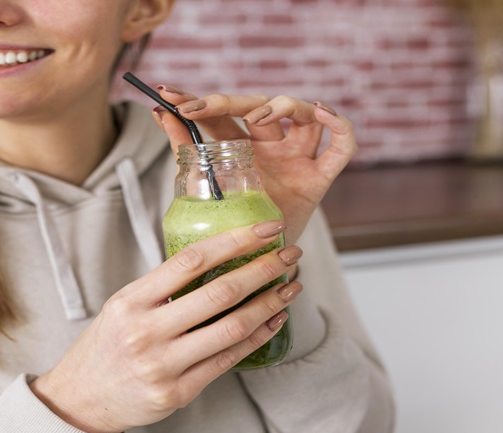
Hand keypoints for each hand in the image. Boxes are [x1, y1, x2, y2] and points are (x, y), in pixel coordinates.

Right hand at [30, 221, 302, 432]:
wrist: (81, 400)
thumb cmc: (107, 346)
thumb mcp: (122, 306)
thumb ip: (162, 287)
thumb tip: (217, 257)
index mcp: (131, 301)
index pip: (191, 260)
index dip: (234, 241)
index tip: (265, 229)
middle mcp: (146, 331)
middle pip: (220, 293)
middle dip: (263, 269)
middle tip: (290, 254)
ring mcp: (163, 365)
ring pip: (232, 328)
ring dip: (269, 303)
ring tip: (291, 287)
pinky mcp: (178, 393)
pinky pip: (228, 360)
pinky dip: (258, 337)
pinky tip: (274, 320)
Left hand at [152, 86, 357, 244]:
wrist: (261, 268)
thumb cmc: (236, 228)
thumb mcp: (206, 190)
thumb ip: (187, 154)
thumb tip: (160, 117)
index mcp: (241, 150)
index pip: (220, 116)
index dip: (196, 101)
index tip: (165, 94)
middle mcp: (270, 148)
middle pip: (256, 107)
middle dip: (224, 102)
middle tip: (194, 108)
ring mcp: (297, 159)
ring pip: (300, 114)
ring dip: (280, 106)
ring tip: (256, 117)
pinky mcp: (320, 178)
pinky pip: (342, 146)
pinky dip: (339, 124)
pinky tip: (322, 110)